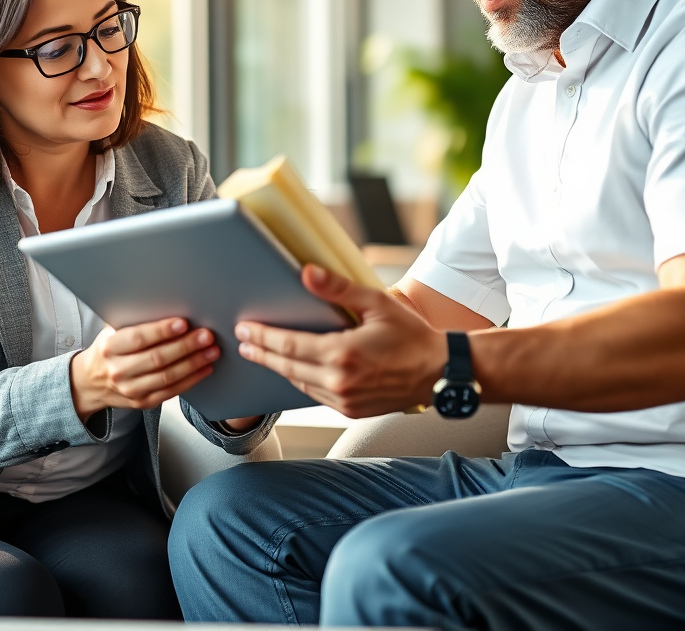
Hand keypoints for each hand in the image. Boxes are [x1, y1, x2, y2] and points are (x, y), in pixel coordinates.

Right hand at [70, 318, 218, 419]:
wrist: (90, 382)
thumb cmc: (109, 349)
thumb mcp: (112, 331)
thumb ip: (134, 320)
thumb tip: (166, 302)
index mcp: (109, 347)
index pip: (137, 338)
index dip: (161, 331)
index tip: (182, 323)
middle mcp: (118, 371)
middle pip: (156, 358)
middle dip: (185, 346)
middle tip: (206, 335)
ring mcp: (130, 389)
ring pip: (166, 377)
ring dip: (193, 364)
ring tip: (211, 351)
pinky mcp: (142, 402)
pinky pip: (170, 392)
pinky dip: (190, 380)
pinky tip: (204, 368)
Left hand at [235, 265, 447, 417]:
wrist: (441, 372)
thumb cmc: (412, 335)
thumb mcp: (376, 303)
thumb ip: (338, 289)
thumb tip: (306, 273)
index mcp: (343, 354)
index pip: (290, 347)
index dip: (263, 338)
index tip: (245, 329)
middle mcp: (339, 382)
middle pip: (287, 367)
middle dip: (261, 354)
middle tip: (242, 342)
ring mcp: (345, 401)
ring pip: (299, 384)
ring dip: (278, 369)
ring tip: (260, 354)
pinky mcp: (352, 411)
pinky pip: (315, 396)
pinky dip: (300, 381)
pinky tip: (292, 370)